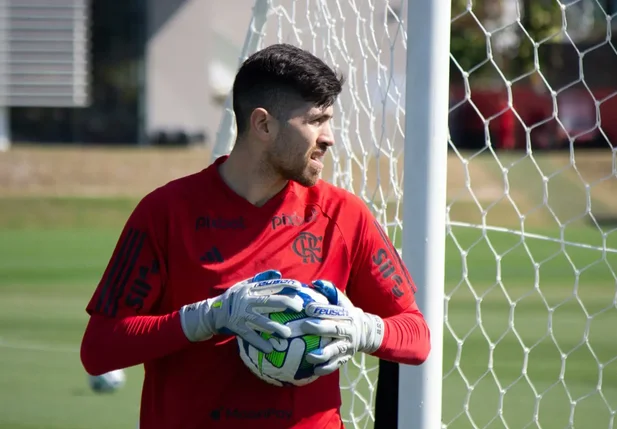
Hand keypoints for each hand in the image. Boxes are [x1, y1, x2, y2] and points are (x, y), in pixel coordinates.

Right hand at [179, 270, 305, 352]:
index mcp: (249, 289)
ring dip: (274, 327)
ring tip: (287, 333)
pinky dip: (259, 343)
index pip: (270, 286)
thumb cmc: (232, 298)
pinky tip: (270, 349)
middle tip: (299, 307)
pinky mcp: (236, 328)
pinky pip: (249, 336)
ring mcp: (241, 315)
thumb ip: (260, 279)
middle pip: (267, 301)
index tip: (299, 286)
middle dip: (284, 303)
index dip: (285, 285)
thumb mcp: (243, 285)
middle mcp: (245, 300)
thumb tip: (278, 274)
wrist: (211, 312)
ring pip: (260, 321)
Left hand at [302, 280, 384, 375]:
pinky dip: (326, 368)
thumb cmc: (347, 314)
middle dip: (319, 328)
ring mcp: (348, 345)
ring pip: (336, 350)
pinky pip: (336, 365)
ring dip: (323, 353)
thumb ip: (330, 291)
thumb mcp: (343, 301)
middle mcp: (349, 330)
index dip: (322, 309)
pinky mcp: (346, 358)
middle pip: (335, 329)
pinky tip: (314, 370)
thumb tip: (315, 283)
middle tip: (304, 326)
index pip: (334, 311)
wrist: (368, 333)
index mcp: (347, 315)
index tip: (307, 308)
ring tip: (310, 356)